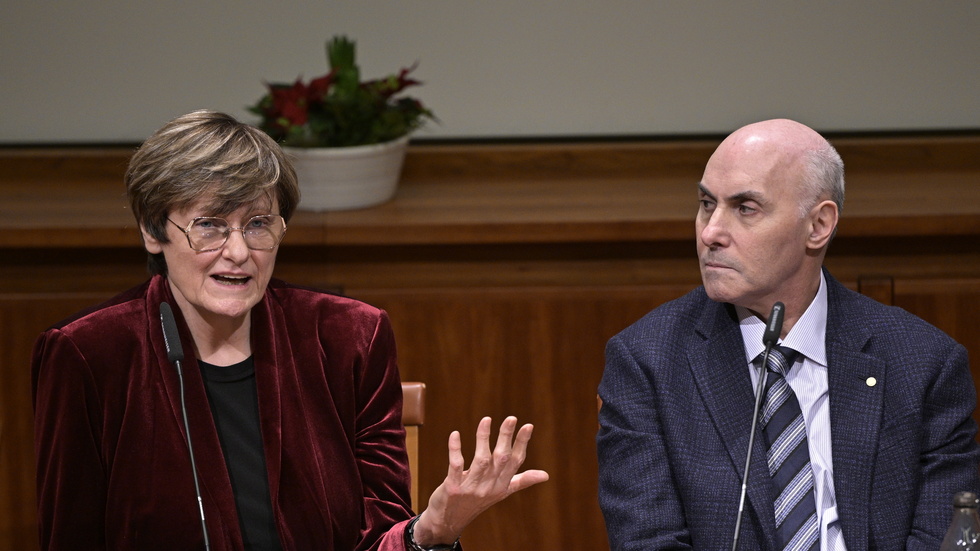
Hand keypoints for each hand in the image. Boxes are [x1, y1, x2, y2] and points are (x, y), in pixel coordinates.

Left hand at [411, 416, 548, 545]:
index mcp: (502, 485)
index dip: (521, 443)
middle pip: (500, 458)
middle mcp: (489, 487)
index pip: (515, 462)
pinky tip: (455, 434)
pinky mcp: (452, 488)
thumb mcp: (501, 492)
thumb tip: (546, 475)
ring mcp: (470, 488)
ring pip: (481, 460)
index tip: (528, 425)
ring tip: (486, 419)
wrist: (448, 522)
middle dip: (506, 437)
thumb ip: (521, 481)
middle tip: (511, 418)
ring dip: (483, 439)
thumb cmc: (476, 501)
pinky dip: (455, 450)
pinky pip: (455, 466)